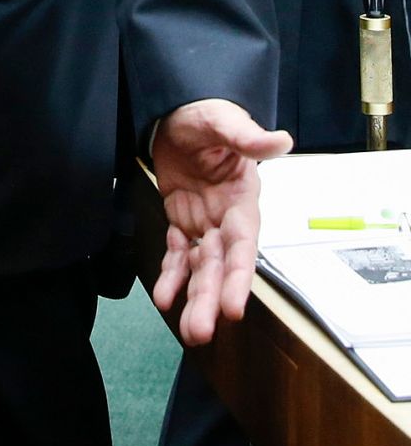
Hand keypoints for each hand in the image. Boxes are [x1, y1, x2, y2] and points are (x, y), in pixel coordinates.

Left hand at [150, 98, 292, 345]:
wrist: (175, 112)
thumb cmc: (205, 115)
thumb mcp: (223, 120)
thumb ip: (247, 136)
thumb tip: (281, 140)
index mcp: (242, 200)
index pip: (243, 245)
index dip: (238, 277)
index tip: (233, 308)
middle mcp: (226, 219)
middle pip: (220, 266)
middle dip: (211, 299)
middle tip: (201, 333)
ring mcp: (204, 223)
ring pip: (201, 268)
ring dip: (194, 297)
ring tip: (188, 331)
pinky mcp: (181, 220)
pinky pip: (176, 253)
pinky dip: (171, 275)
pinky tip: (164, 298)